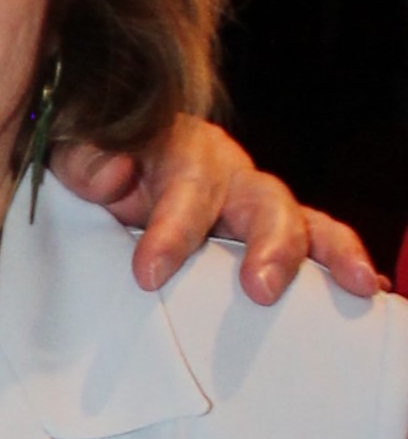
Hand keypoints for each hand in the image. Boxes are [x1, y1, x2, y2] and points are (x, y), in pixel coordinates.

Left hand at [55, 116, 387, 304]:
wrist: (105, 163)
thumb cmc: (94, 161)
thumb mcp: (74, 154)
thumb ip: (84, 160)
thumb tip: (114, 174)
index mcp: (178, 147)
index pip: (183, 187)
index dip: (170, 232)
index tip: (148, 274)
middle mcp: (227, 170)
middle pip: (262, 199)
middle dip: (268, 244)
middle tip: (260, 290)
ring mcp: (252, 200)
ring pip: (301, 219)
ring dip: (328, 252)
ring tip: (356, 286)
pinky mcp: (269, 230)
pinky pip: (317, 241)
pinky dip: (343, 262)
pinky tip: (365, 291)